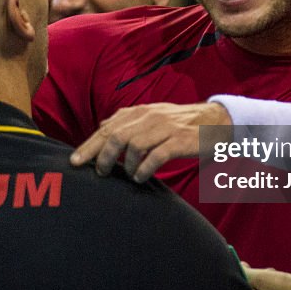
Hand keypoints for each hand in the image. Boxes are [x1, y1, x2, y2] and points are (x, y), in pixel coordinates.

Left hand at [69, 102, 229, 181]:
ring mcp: (164, 128)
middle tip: (99, 172)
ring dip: (124, 165)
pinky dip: (144, 169)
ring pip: (132, 145)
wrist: (216, 120)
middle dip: (101, 157)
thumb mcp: (151, 116)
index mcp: (139, 112)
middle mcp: (149, 117)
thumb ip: (127, 122)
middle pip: (114, 136)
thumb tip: (102, 127)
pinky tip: (140, 177)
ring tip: (125, 175)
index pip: (106, 129)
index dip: (88, 146)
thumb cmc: (180, 123)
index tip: (74, 162)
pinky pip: (156, 156)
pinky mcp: (179, 140)